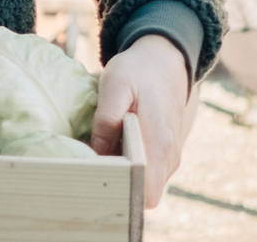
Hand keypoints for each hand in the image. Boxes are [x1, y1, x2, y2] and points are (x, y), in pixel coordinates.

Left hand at [90, 34, 192, 207]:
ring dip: (121, 178)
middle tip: (87, 172)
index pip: (146, 193)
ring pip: (144, 184)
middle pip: (143, 195)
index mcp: (159, 145)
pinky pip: (146, 172)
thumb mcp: (115, 86)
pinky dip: (128, 167)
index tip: (96, 182)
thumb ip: (107, 120)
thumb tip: (97, 153)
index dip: (122, 194)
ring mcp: (169, 158)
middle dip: (117, 189)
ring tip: (93, 160)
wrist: (165, 62)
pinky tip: (107, 151)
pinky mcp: (163, 153)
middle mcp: (169, 158)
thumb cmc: (137, 72)